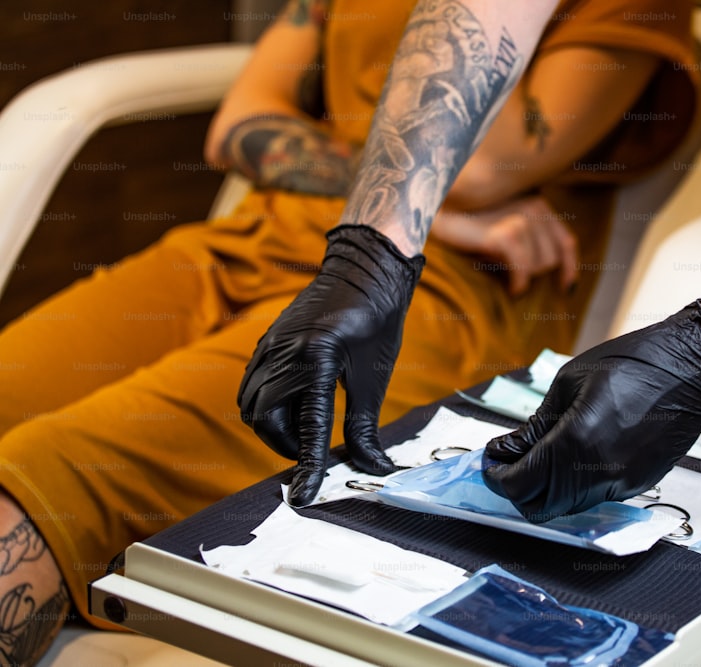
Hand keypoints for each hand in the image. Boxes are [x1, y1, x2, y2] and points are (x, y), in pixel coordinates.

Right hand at [238, 225, 424, 505]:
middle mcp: (284, 351)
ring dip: (272, 427)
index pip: (306, 427)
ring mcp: (269, 345)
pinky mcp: (267, 342)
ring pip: (250, 403)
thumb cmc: (376, 320)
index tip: (304, 496)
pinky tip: (291, 407)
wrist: (365, 271)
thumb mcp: (374, 376)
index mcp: (317, 358)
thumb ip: (365, 426)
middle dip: (285, 445)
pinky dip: (265, 405)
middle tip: (312, 455)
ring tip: (302, 432)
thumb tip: (374, 469)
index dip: (306, 466)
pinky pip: (250, 383)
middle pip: (264, 419)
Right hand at [429, 196, 577, 294]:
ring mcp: (522, 218)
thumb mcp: (504, 225)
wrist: (436, 210)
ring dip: (522, 276)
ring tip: (499, 269)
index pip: (566, 241)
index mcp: (538, 203)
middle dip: (534, 273)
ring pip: (540, 266)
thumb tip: (549, 269)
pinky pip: (524, 270)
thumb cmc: (468, 223)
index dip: (569, 267)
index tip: (565, 287)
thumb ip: (528, 237)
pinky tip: (511, 288)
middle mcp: (535, 207)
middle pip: (552, 258)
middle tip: (509, 272)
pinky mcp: (506, 233)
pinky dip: (519, 283)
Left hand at [482, 301, 700, 521]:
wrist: (692, 367)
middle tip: (509, 463)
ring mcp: (622, 483)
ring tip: (538, 457)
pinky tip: (570, 457)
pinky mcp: (637, 484)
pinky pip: (593, 496)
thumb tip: (509, 449)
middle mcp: (599, 472)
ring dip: (545, 489)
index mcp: (576, 440)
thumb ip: (537, 424)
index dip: (497, 476)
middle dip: (517, 489)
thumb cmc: (634, 363)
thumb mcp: (570, 383)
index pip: (521, 484)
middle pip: (541, 508)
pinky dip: (572, 485)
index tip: (491, 461)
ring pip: (567, 506)